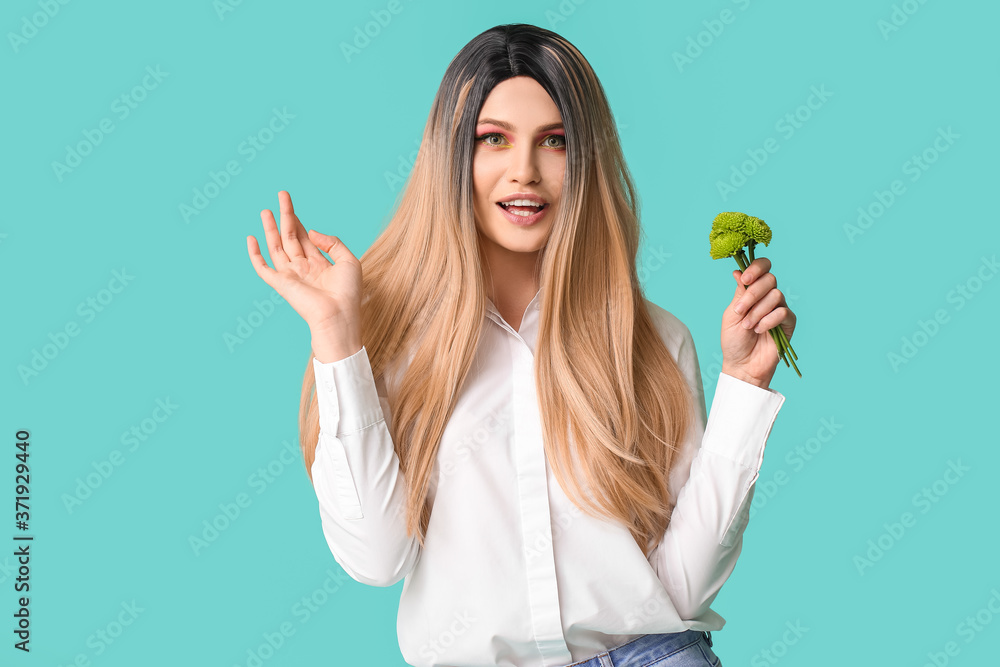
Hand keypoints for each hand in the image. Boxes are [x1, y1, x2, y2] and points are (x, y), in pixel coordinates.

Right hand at [246, 191, 361, 336]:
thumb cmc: (348, 293)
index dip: (299, 221)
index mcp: (319, 265)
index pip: (305, 238)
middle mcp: (303, 269)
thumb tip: (312, 231)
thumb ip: (332, 242)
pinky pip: (262, 268)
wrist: (338, 315)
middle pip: (290, 237)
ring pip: (276, 247)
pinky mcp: (281, 283)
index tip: (291, 204)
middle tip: (281, 195)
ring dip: (270, 229)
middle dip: (285, 216)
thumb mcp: (348, 261)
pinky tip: (250, 238)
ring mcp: (291, 275)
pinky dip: (255, 254)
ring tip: (265, 210)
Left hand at [719, 256, 795, 388]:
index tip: (745, 278)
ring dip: (758, 311)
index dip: (756, 268)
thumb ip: (739, 293)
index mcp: (753, 291)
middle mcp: (768, 297)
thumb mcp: (731, 314)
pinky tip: (759, 330)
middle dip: (753, 294)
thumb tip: (738, 270)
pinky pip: (783, 312)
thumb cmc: (734, 340)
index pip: (762, 268)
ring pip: (776, 295)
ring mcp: (779, 309)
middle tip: (740, 310)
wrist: (742, 364)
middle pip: (770, 279)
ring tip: (748, 326)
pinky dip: (768, 321)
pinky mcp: (788, 323)